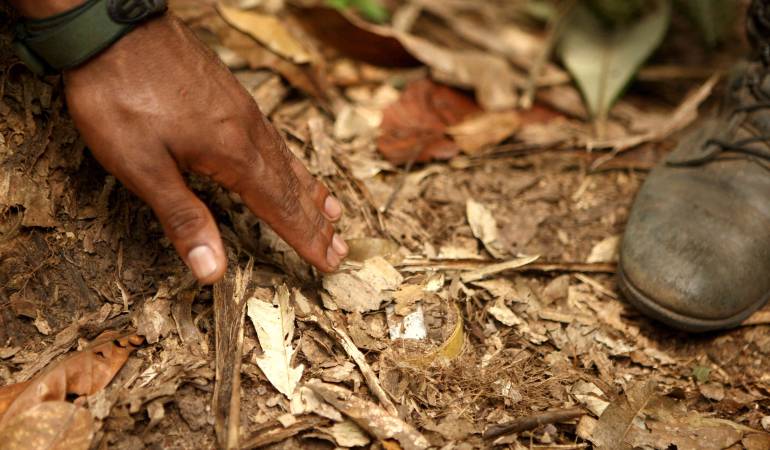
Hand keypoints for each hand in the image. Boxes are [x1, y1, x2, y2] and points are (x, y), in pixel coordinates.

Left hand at [60, 14, 347, 282]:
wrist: (112, 27)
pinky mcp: (230, 96)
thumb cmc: (120, 96)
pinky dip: (291, 161)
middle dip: (317, 222)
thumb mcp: (141, 166)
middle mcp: (248, 133)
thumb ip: (183, 217)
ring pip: (287, 160)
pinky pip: (274, 138)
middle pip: (292, 186)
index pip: (281, 208)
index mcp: (233, 155)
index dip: (306, 239)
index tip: (331, 262)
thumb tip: (212, 272)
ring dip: (310, 192)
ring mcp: (242, 111)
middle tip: (341, 248)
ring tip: (331, 211)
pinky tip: (288, 163)